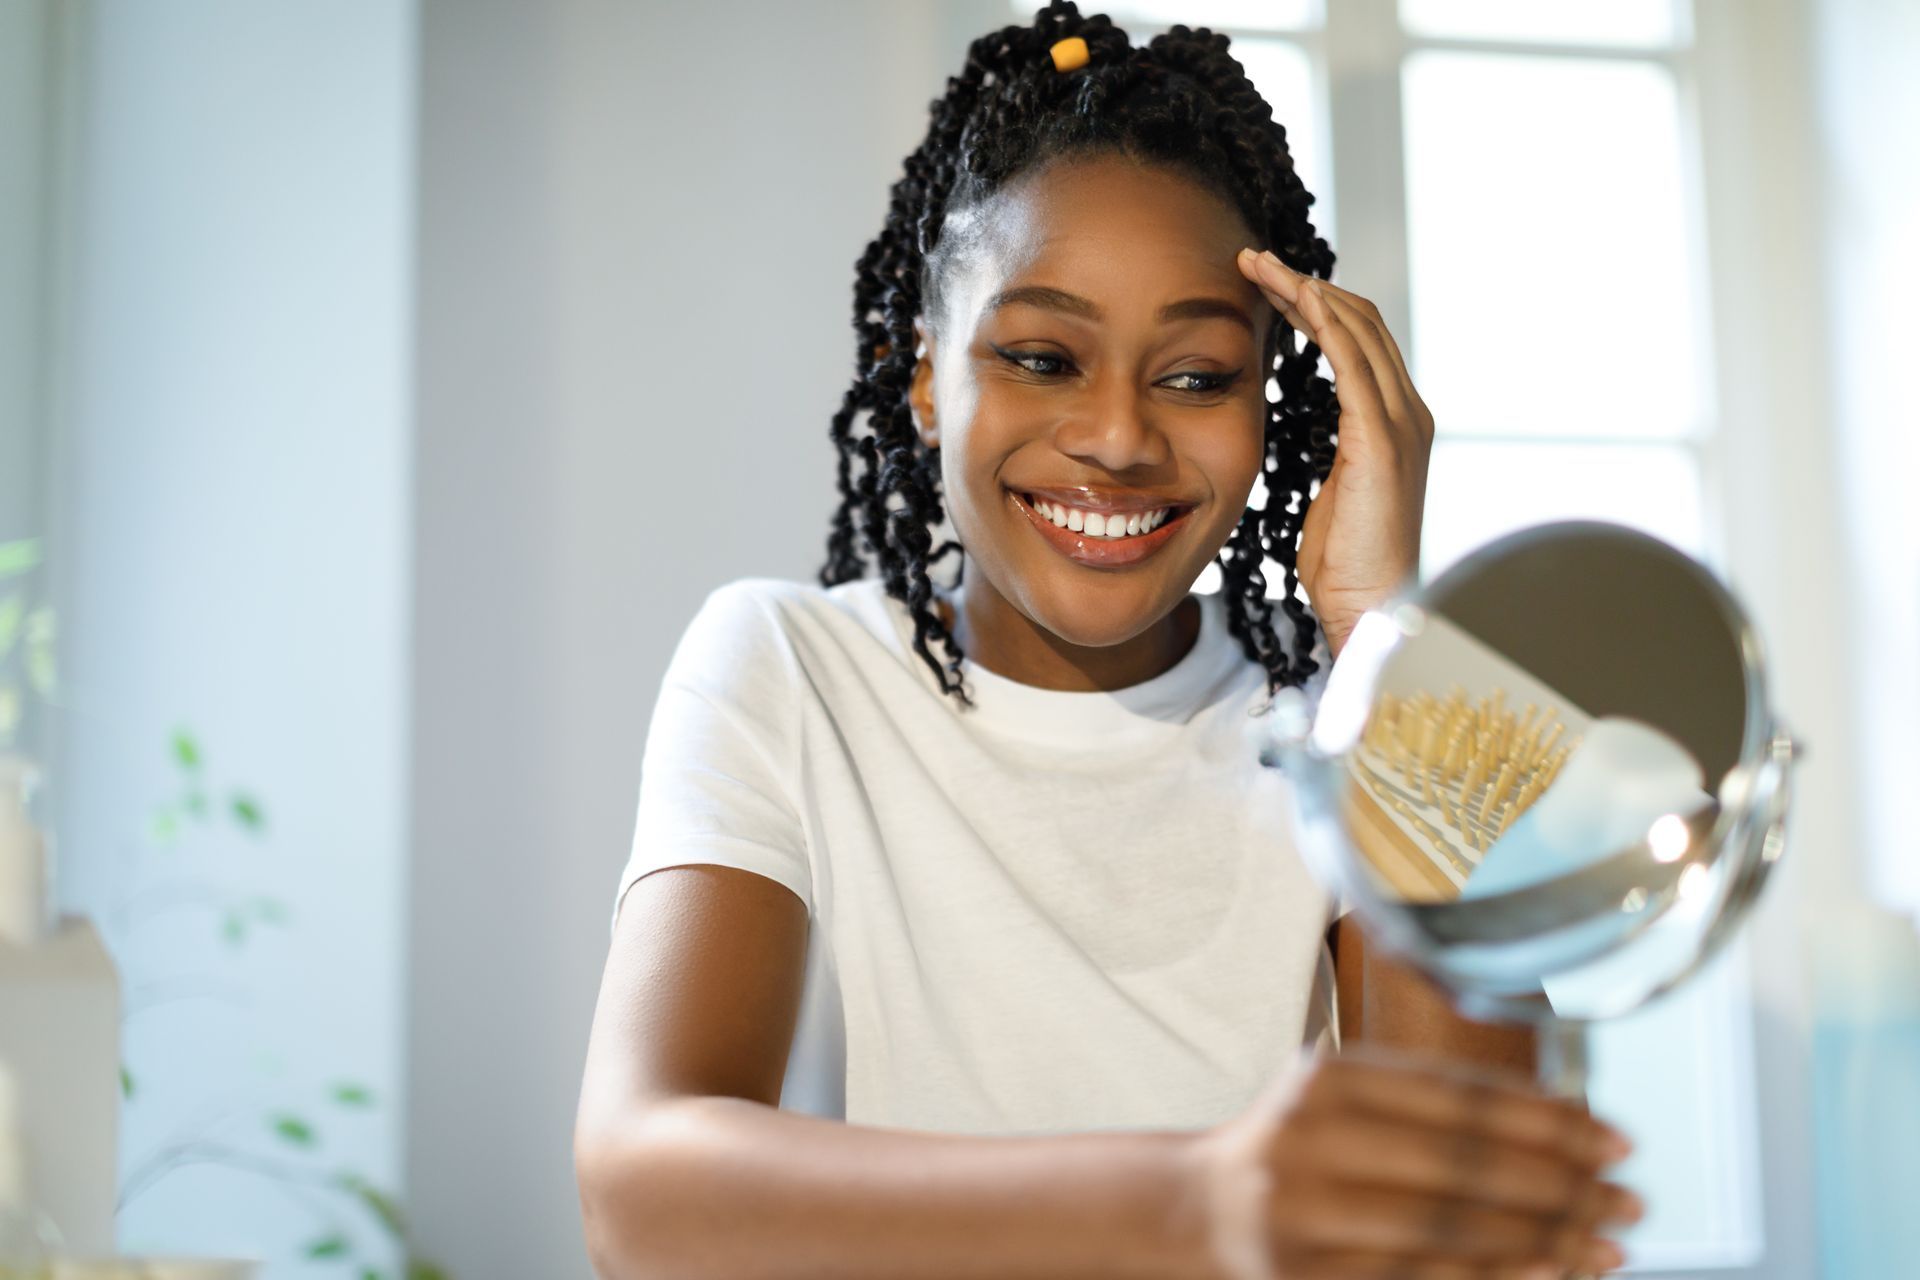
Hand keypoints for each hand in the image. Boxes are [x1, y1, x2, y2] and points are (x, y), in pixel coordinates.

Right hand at [1183, 1046, 1642, 1278]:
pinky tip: (1550, 1269)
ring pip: (1451, 1228)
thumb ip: (1435, 1104)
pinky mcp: (1308, 1275)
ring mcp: (1304, 1212)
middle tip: (1628, 1197)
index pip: (1460, 1098)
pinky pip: (1423, 1277)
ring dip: (1545, 1236)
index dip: (1548, 1118)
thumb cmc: (1300, 1147)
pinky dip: (1498, 1275)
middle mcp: (1310, 1138)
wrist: (1201, 1209)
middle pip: (1463, 1165)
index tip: (1614, 1137)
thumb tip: (1568, 1126)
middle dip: (1562, 1183)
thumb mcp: (1349, 1099)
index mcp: (1328, 1078)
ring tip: (1609, 1240)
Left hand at [1236, 248, 1433, 658]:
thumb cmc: (1345, 566)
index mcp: (1393, 424)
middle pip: (1360, 321)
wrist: (1372, 610)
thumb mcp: (1330, 495)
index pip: (1358, 342)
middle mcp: (1406, 412)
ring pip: (1357, 327)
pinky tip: (1288, 297)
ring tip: (1259, 267)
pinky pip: (1351, 360)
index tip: (1266, 286)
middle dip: (1306, 284)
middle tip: (1254, 261)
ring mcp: (1400, 422)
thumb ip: (1326, 455)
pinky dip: (1320, 321)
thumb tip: (1298, 436)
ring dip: (1305, 289)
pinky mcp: (1381, 439)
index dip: (1315, 307)